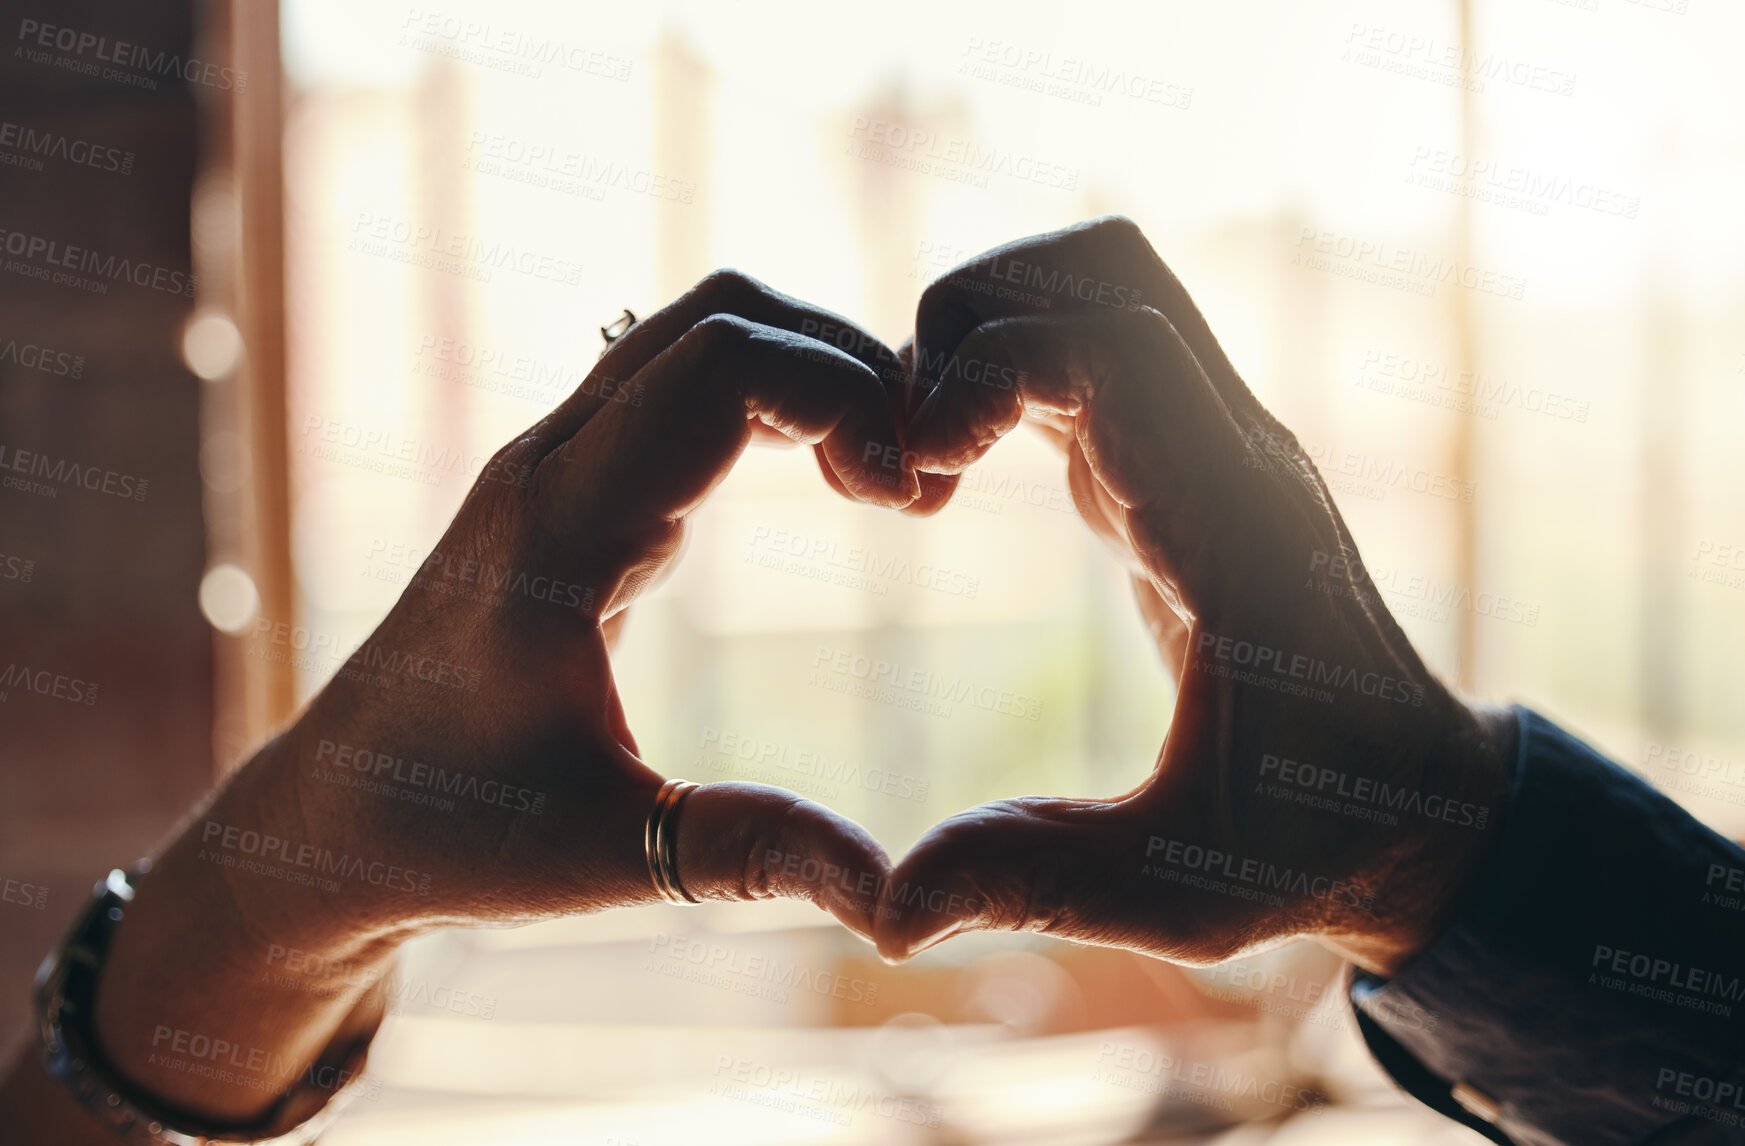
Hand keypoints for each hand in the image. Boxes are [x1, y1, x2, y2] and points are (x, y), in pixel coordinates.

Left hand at [89, 270, 917, 1121]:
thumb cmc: (452, 835)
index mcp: (560, 529)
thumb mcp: (604, 857)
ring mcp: (551, 465)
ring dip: (810, 372)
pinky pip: (681, 384)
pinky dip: (774, 398)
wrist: (331, 814)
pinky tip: (829, 482)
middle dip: (847, 365)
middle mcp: (549, 465)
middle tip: (919, 481)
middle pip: (721, 313)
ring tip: (886, 479)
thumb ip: (746, 856)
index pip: (724, 364)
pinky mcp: (565, 486)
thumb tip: (891, 899)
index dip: (847, 396)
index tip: (912, 500)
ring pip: (698, 332)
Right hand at [874, 217, 1515, 974]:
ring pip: (1098, 286)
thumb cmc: (1307, 841)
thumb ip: (1037, 885)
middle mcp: (1230, 457)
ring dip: (990, 329)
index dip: (992, 369)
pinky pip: (1088, 352)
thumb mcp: (1179, 889)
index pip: (1118, 349)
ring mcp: (1212, 445)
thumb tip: (885, 911)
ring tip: (928, 451)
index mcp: (1233, 532)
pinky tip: (958, 473)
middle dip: (972, 320)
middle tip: (907, 444)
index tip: (919, 467)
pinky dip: (1005, 373)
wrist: (1410, 802)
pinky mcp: (1183, 459)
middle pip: (1105, 270)